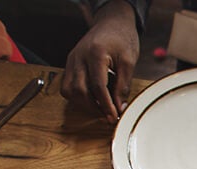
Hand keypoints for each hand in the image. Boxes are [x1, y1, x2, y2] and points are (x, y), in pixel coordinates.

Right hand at [61, 0, 138, 121]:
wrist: (111, 23)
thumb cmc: (121, 38)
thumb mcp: (129, 61)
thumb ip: (123, 85)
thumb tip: (119, 107)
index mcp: (95, 54)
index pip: (97, 86)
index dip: (105, 105)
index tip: (113, 117)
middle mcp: (79, 57)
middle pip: (79, 90)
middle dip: (93, 108)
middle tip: (108, 116)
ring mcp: (71, 60)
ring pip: (69, 90)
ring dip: (84, 104)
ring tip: (101, 109)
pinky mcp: (70, 64)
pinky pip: (67, 85)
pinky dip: (78, 96)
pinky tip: (92, 99)